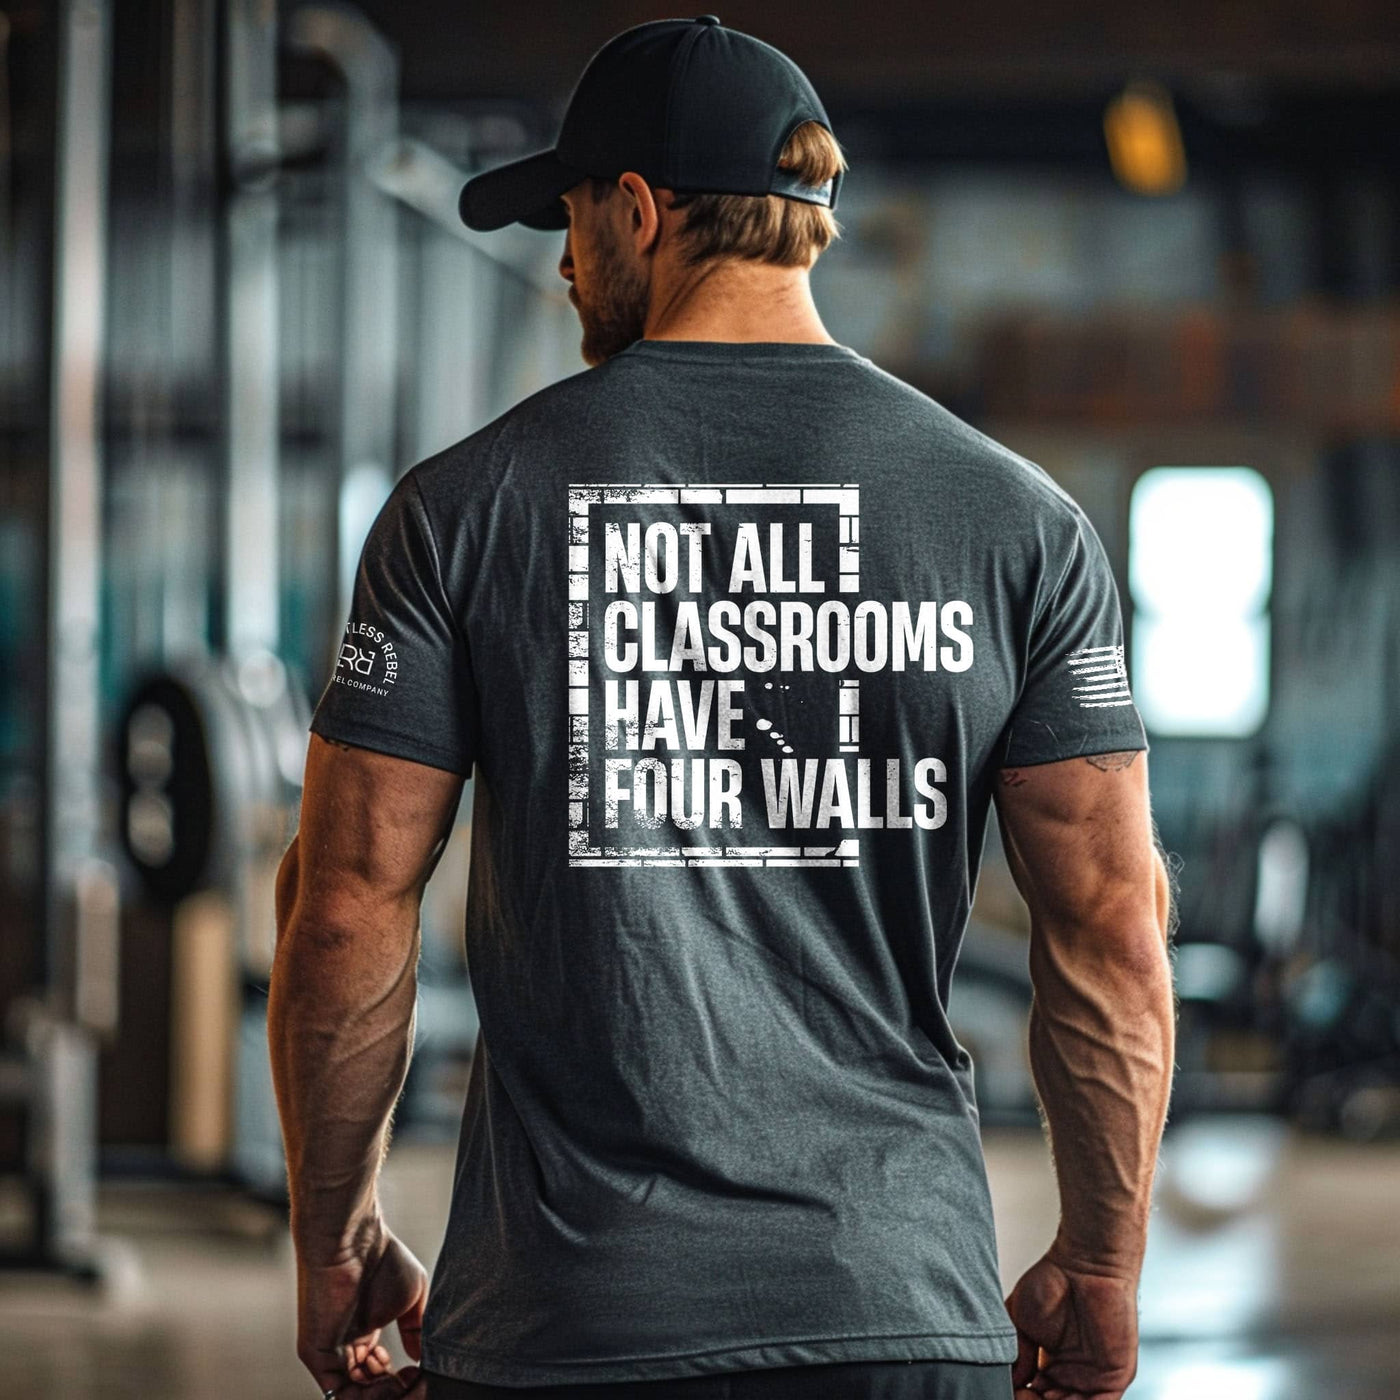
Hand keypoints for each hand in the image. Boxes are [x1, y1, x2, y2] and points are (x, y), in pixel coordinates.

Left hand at [295, 1217, 428, 1397]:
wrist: (354, 1240)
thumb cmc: (383, 1259)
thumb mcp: (411, 1299)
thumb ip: (416, 1331)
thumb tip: (420, 1359)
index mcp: (365, 1332)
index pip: (379, 1373)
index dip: (401, 1380)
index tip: (419, 1371)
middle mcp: (345, 1346)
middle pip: (367, 1389)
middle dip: (393, 1390)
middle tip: (411, 1378)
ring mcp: (329, 1352)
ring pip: (353, 1394)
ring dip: (381, 1393)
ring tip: (399, 1376)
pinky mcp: (316, 1354)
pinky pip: (337, 1391)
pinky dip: (364, 1394)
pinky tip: (386, 1376)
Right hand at [1004, 1248, 1138, 1398]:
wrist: (1085, 1264)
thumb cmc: (1053, 1281)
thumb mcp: (1020, 1321)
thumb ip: (1017, 1355)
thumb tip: (1011, 1383)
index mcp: (1050, 1366)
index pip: (1035, 1395)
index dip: (1020, 1395)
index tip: (1008, 1389)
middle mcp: (1072, 1375)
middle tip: (1020, 1394)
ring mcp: (1093, 1379)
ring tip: (1034, 1396)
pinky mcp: (1115, 1378)